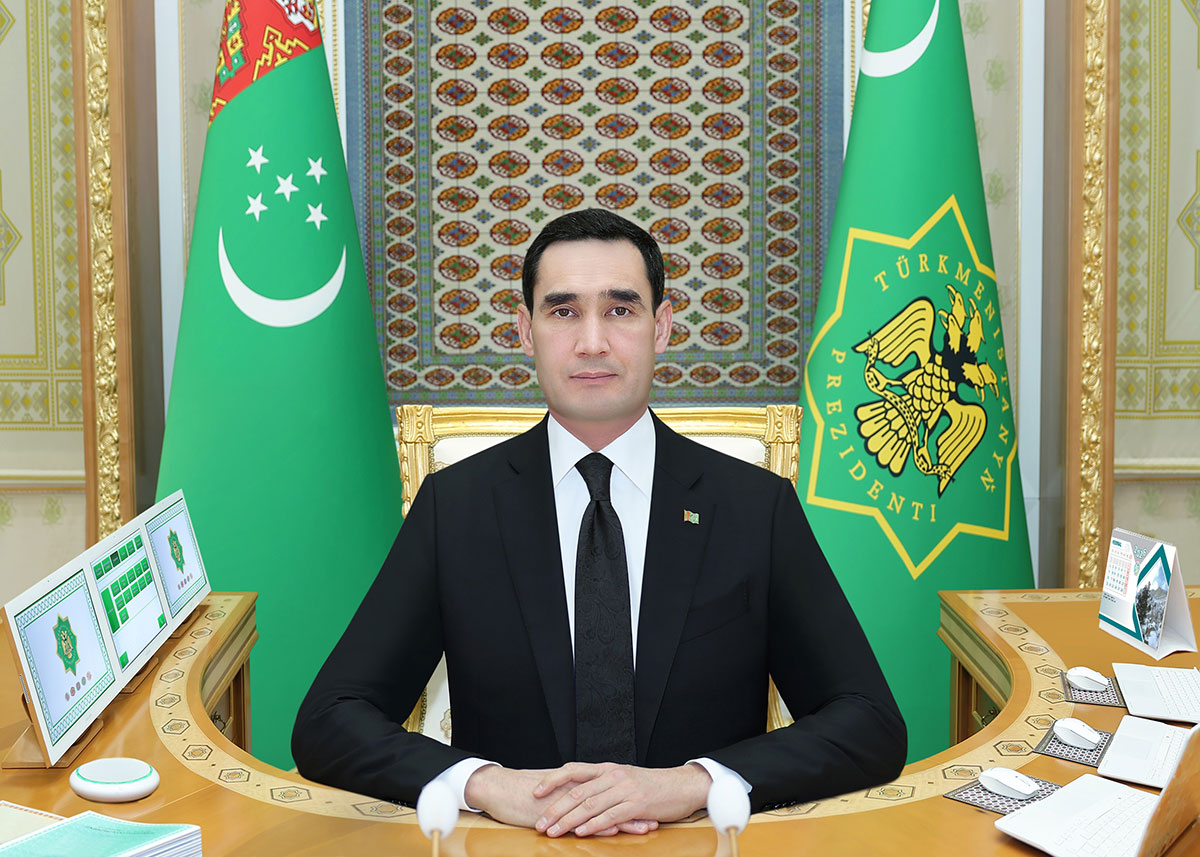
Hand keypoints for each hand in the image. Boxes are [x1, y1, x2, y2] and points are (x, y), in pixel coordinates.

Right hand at [462, 765, 653, 833]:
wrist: (499, 788)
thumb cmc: (522, 792)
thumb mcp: (551, 793)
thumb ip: (570, 796)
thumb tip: (585, 805)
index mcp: (577, 783)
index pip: (609, 792)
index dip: (629, 800)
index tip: (651, 807)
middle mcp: (576, 788)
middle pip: (611, 799)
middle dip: (635, 810)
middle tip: (656, 818)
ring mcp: (567, 799)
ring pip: (601, 808)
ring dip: (624, 820)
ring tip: (645, 827)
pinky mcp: (556, 810)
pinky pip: (580, 818)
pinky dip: (597, 825)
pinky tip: (612, 831)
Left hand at [533, 762, 710, 836]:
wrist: (681, 786)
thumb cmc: (651, 785)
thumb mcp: (623, 778)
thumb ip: (602, 784)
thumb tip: (578, 795)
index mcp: (607, 768)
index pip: (573, 770)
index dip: (552, 780)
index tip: (535, 792)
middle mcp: (613, 776)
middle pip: (577, 792)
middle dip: (554, 809)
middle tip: (539, 824)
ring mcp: (625, 789)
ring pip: (589, 805)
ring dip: (568, 821)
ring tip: (554, 832)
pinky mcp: (636, 804)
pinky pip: (610, 816)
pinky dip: (593, 825)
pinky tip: (581, 833)